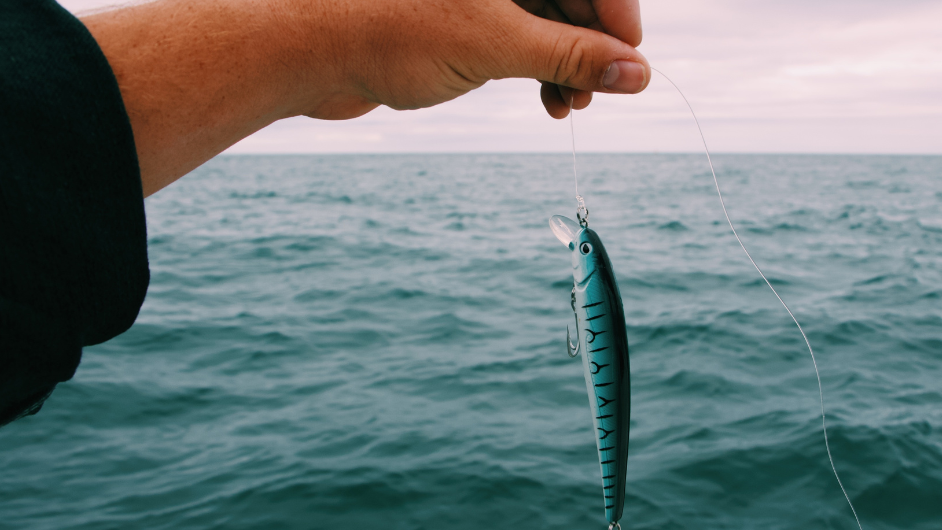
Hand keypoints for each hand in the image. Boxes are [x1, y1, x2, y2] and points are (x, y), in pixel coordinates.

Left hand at [304, 0, 646, 119]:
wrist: (305, 50)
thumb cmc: (388, 29)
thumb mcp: (495, 44)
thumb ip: (571, 55)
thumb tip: (636, 71)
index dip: (616, 12)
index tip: (631, 60)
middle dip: (589, 45)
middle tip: (597, 93)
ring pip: (543, 17)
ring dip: (564, 64)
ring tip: (566, 106)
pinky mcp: (455, 14)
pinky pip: (515, 35)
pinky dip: (534, 67)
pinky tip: (544, 99)